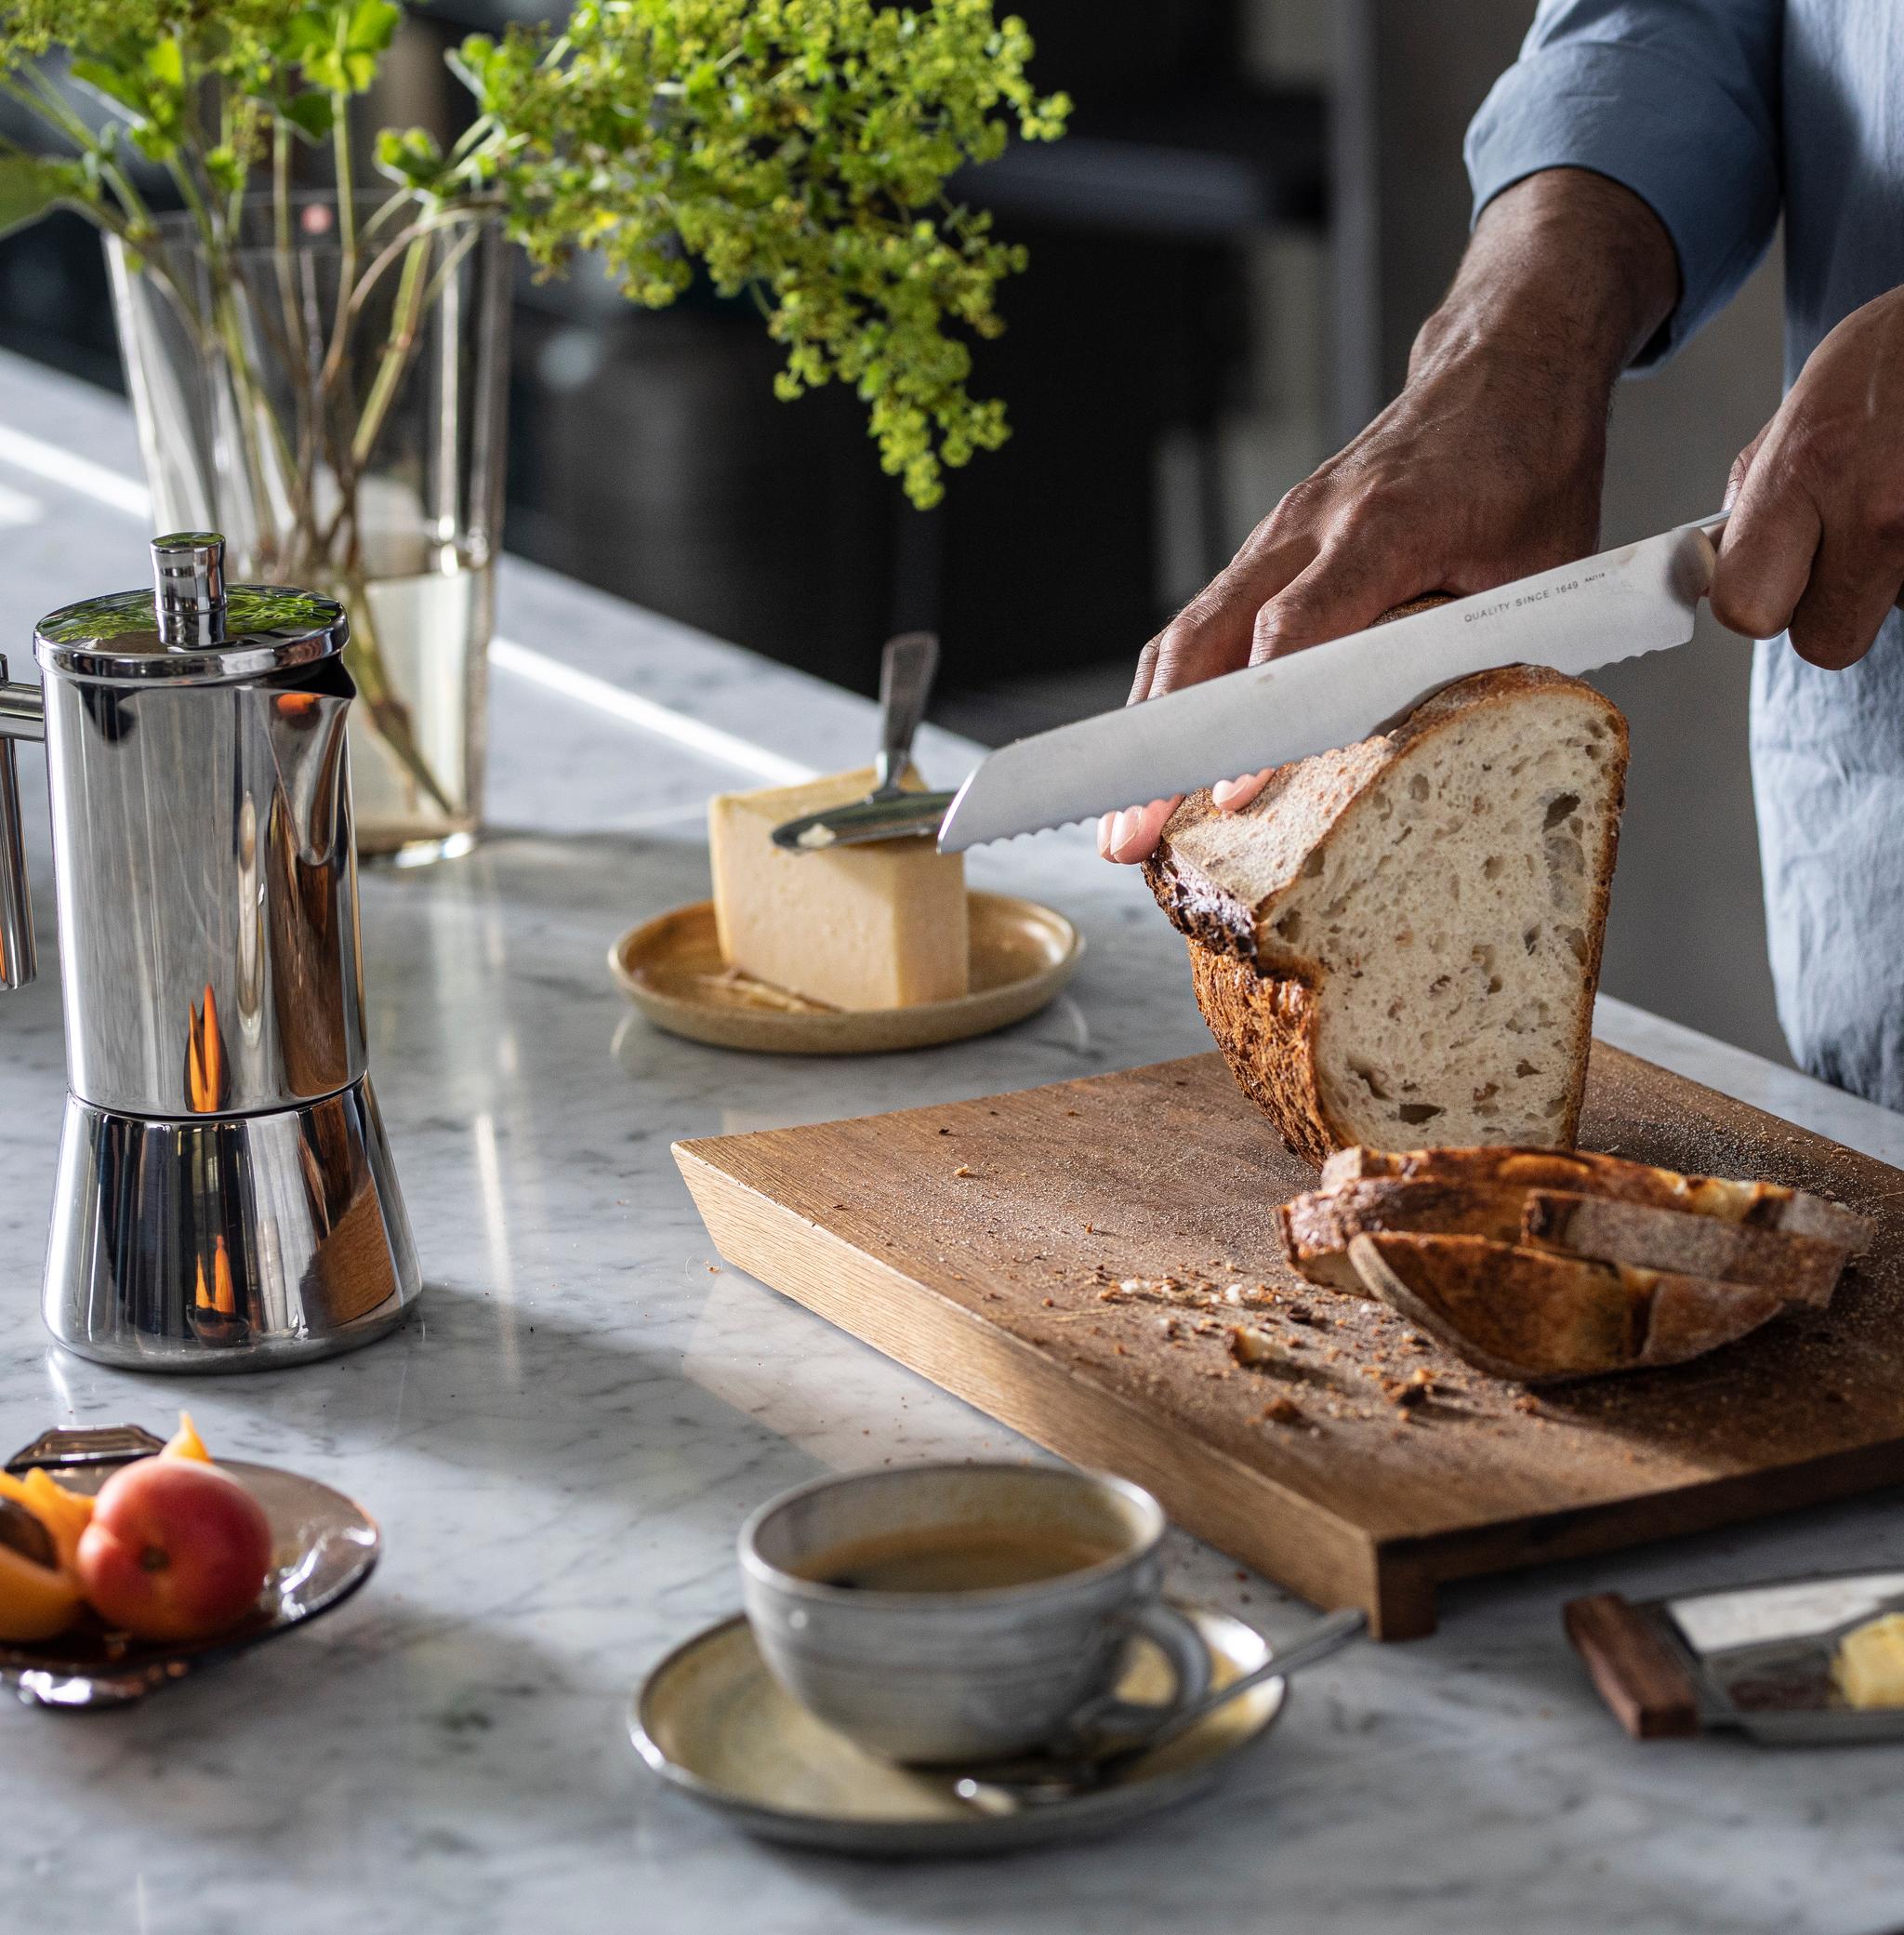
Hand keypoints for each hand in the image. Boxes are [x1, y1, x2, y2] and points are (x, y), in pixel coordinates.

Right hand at [1099, 168, 1677, 864]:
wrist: (1502, 366)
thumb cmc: (1529, 468)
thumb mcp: (1543, 567)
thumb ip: (1488, 652)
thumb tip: (1444, 759)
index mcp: (1388, 523)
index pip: (1299, 631)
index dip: (1264, 719)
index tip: (1233, 795)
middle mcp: (1311, 526)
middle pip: (1207, 643)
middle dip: (1164, 749)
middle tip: (1130, 837)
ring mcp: (1275, 537)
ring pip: (1185, 639)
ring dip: (1148, 734)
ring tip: (1120, 824)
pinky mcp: (1264, 554)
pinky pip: (1198, 630)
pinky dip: (1169, 700)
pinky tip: (1155, 763)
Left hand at [1710, 286, 1903, 667]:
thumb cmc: (1888, 360)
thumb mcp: (1799, 413)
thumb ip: (1755, 500)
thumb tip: (1719, 570)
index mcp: (1807, 472)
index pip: (1748, 609)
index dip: (1754, 601)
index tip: (1766, 578)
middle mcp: (1879, 510)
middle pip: (1826, 642)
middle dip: (1827, 608)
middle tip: (1841, 550)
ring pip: (1888, 613)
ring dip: (1885, 577)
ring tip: (1895, 500)